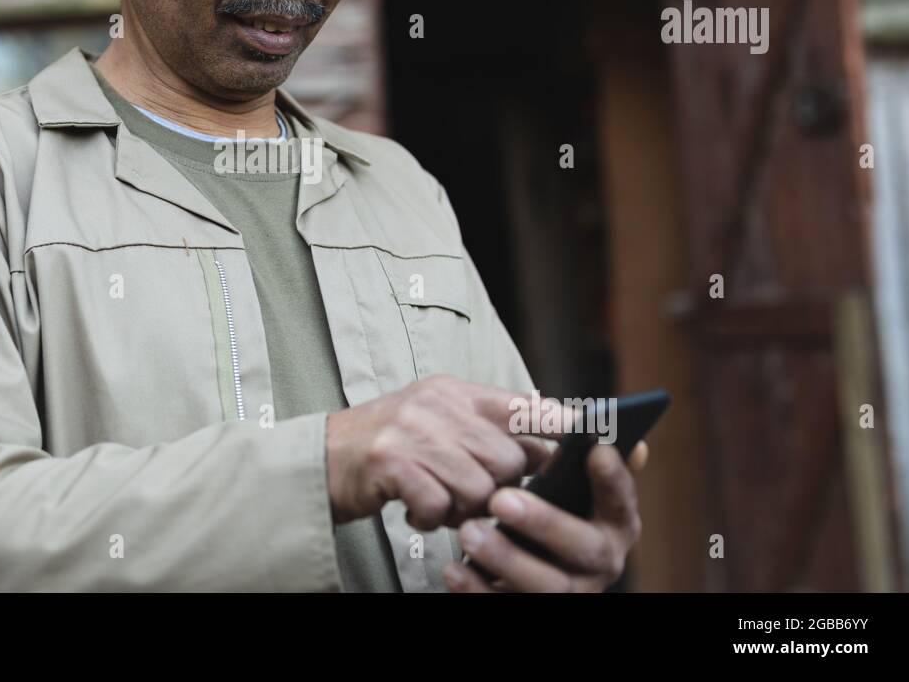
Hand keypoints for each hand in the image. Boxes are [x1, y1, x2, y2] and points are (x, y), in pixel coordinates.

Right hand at [325, 375, 575, 529]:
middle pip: (506, 460)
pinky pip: (439, 505)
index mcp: (452, 391)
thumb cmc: (388, 446)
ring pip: (477, 487)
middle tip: (468, 494)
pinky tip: (415, 509)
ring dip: (462, 508)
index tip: (586, 436)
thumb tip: (546, 440)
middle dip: (495, 488)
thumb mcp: (436, 420)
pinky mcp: (391, 463)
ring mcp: (411, 432)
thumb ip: (484, 425)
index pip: (519, 405)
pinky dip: (430, 517)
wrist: (322, 459)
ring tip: (439, 502)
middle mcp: (435, 405)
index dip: (556, 424)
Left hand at [443, 440, 648, 591]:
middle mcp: (600, 561)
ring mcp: (569, 590)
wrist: (519, 563)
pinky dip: (479, 589)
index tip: (594, 449)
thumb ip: (574, 456)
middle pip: (583, 546)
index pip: (621, 501)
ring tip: (469, 531)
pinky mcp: (531, 608)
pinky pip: (504, 604)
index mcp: (613, 522)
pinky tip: (454, 569)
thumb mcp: (563, 483)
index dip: (612, 478)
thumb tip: (613, 433)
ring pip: (547, 584)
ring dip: (506, 558)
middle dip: (545, 522)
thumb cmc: (547, 506)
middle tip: (501, 499)